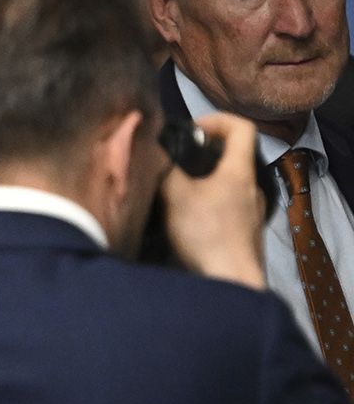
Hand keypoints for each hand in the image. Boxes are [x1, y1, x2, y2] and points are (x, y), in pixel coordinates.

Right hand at [161, 112, 266, 289]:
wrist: (232, 283)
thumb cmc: (207, 234)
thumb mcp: (176, 196)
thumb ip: (164, 169)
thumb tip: (152, 152)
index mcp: (239, 171)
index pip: (241, 127)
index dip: (216, 120)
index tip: (191, 131)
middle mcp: (251, 188)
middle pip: (233, 156)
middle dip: (204, 153)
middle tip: (176, 162)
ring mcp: (252, 212)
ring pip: (228, 184)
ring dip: (205, 181)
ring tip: (176, 193)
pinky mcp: (245, 234)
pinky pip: (227, 208)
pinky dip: (208, 205)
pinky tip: (187, 221)